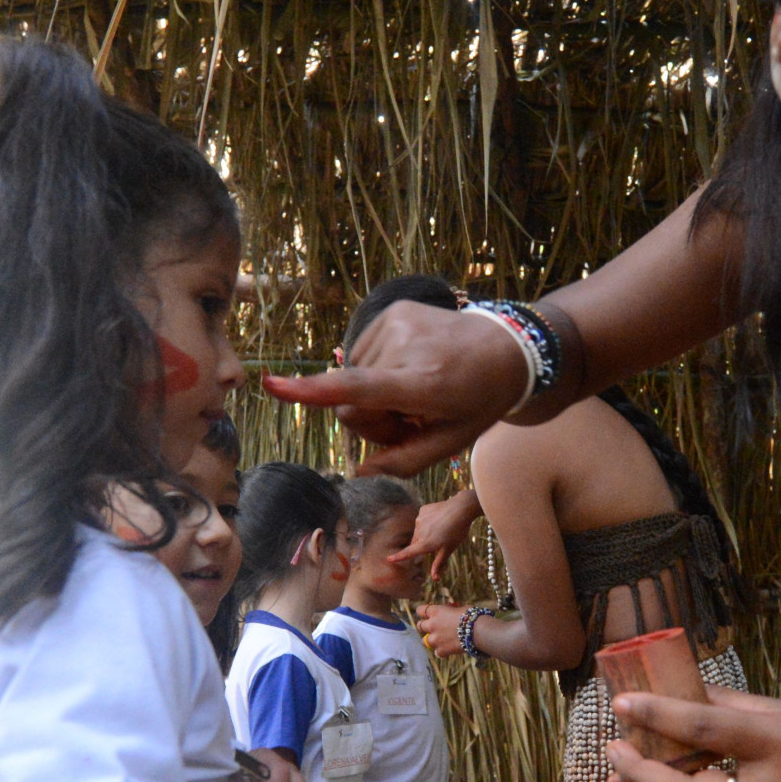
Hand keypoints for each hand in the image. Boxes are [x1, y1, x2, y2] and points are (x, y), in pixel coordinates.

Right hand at [263, 302, 527, 476]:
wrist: (507, 347)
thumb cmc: (480, 401)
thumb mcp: (452, 442)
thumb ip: (404, 463)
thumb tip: (359, 472)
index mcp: (423, 384)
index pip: (360, 389)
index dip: (313, 391)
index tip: (272, 384)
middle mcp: (406, 347)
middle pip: (350, 404)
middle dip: (372, 422)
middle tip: (411, 421)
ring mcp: (397, 322)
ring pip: (353, 379)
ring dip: (376, 395)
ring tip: (415, 393)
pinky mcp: (393, 309)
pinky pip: (361, 354)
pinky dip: (379, 369)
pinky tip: (410, 369)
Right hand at [391, 491, 480, 581]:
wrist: (461, 509)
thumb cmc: (457, 532)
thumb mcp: (449, 549)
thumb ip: (439, 564)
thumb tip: (434, 579)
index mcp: (425, 544)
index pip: (408, 553)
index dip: (398, 557)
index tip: (388, 559)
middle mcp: (419, 532)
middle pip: (416, 542)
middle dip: (422, 544)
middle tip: (438, 541)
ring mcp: (420, 520)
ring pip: (419, 530)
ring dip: (426, 532)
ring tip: (441, 528)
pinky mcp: (423, 511)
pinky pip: (423, 519)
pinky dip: (429, 521)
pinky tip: (440, 518)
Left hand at [415, 603, 468, 658]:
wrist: (477, 631)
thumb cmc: (471, 616)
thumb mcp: (460, 608)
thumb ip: (450, 610)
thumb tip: (450, 610)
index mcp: (436, 611)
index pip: (420, 610)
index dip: (424, 612)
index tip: (430, 614)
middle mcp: (431, 625)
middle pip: (420, 625)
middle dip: (426, 626)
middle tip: (435, 627)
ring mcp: (435, 639)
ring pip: (425, 640)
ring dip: (432, 639)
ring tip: (442, 639)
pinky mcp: (441, 650)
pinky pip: (437, 652)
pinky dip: (442, 651)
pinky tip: (449, 648)